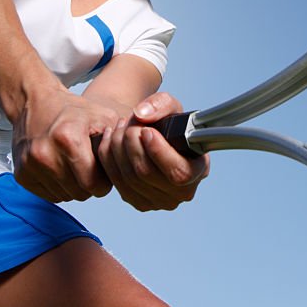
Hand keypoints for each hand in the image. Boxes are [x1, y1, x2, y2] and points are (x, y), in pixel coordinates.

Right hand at [11, 86, 120, 202]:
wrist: (34, 103)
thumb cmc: (72, 111)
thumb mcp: (103, 117)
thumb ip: (120, 140)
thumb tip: (132, 164)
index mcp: (68, 140)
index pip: (94, 185)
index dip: (104, 181)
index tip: (103, 171)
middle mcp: (45, 155)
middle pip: (80, 193)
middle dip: (90, 184)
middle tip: (89, 166)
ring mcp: (30, 166)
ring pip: (65, 197)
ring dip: (74, 187)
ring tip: (74, 165)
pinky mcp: (21, 174)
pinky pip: (49, 196)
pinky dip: (58, 187)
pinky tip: (60, 169)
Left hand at [95, 91, 209, 211]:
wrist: (158, 138)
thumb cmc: (170, 126)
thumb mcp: (172, 107)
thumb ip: (161, 104)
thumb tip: (142, 115)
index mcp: (198, 171)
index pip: (178, 173)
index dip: (158, 152)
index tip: (147, 130)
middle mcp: (180, 193)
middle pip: (146, 173)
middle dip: (132, 142)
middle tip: (129, 121)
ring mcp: (158, 202)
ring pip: (128, 178)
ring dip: (118, 146)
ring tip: (121, 126)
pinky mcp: (137, 201)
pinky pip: (116, 182)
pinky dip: (109, 157)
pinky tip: (112, 139)